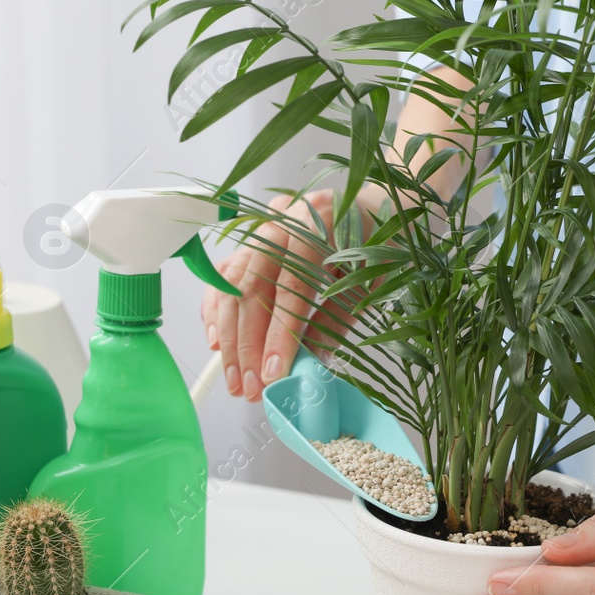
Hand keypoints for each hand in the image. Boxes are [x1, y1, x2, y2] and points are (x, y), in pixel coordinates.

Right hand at [202, 189, 367, 401]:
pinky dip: (216, 312)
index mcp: (318, 223)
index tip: (272, 374)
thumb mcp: (367, 283)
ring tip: (235, 379)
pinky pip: (223, 277)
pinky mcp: (249, 240)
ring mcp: (261, 228)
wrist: (374, 207)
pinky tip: (218, 345)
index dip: (279, 335)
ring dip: (229, 338)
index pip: (291, 287)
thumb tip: (308, 365)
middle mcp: (281, 220)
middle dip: (247, 345)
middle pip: (252, 288)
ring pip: (231, 286)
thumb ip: (334, 320)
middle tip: (250, 388)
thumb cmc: (377, 245)